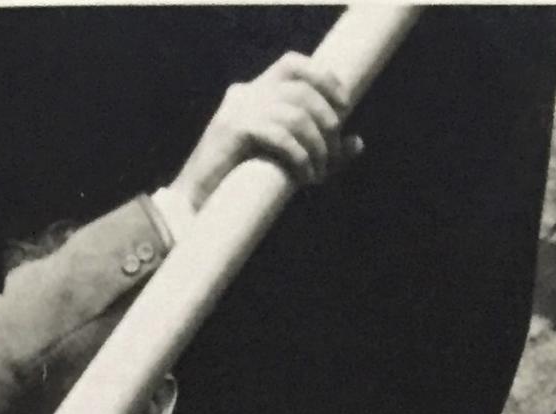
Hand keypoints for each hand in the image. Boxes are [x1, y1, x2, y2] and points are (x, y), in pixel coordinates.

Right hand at [172, 54, 359, 211]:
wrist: (197, 207)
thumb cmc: (242, 186)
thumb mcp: (287, 162)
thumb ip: (320, 150)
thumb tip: (358, 142)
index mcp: (256, 92)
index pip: (294, 65)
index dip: (324, 79)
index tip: (344, 107)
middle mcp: (247, 93)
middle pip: (301, 90)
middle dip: (326, 123)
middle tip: (331, 157)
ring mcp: (238, 109)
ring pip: (295, 113)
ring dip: (316, 145)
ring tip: (317, 173)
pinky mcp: (234, 130)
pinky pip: (279, 133)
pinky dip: (299, 155)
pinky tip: (304, 176)